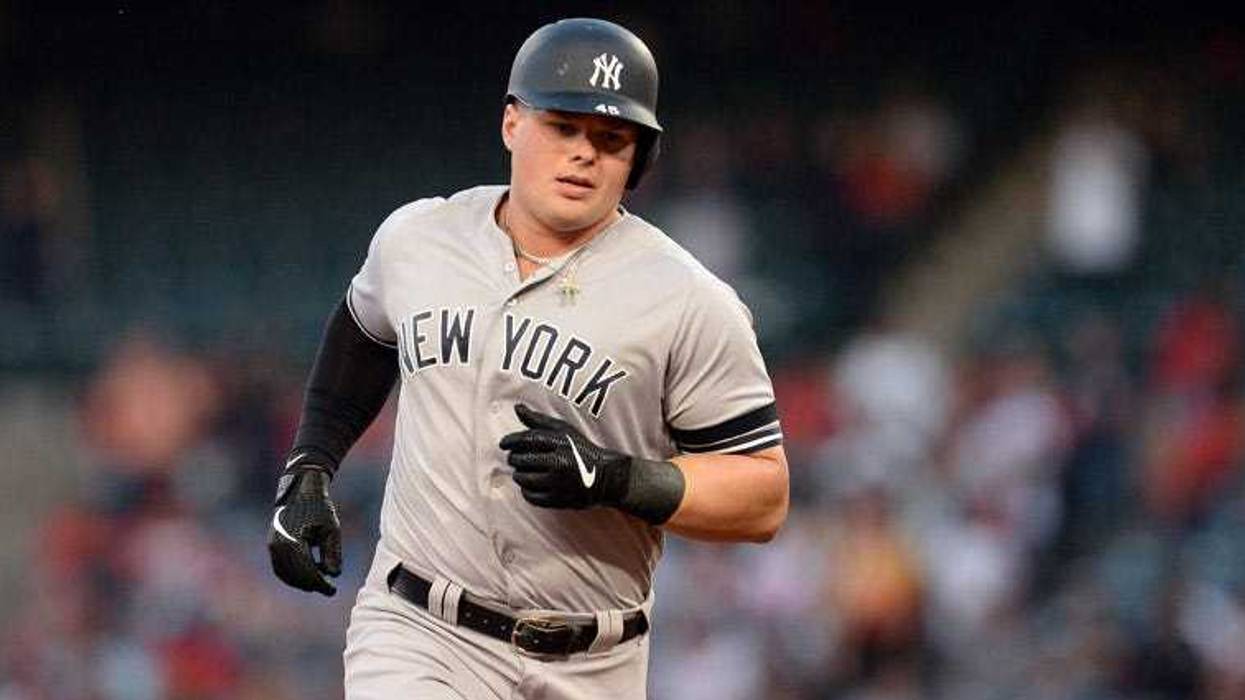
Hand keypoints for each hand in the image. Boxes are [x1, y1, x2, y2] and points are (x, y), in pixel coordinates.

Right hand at [268, 465, 341, 595]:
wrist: (301, 490)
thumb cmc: (319, 508)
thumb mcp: (331, 529)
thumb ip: (332, 553)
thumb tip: (334, 575)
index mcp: (293, 542)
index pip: (307, 573)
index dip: (320, 584)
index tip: (333, 590)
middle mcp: (279, 546)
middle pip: (295, 576)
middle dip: (312, 584)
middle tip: (328, 588)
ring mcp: (273, 545)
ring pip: (285, 574)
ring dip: (301, 581)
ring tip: (319, 579)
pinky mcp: (272, 543)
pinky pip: (279, 567)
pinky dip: (292, 574)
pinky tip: (308, 573)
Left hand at [499, 404, 631, 509]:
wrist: (606, 477)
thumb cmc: (581, 450)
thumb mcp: (564, 431)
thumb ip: (538, 420)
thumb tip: (517, 408)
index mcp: (560, 443)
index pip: (527, 439)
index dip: (511, 441)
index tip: (503, 443)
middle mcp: (559, 462)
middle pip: (522, 460)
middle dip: (515, 459)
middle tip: (516, 458)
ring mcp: (558, 483)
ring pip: (523, 479)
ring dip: (519, 474)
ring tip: (523, 471)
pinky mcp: (558, 499)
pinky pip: (530, 496)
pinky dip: (526, 491)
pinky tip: (530, 485)